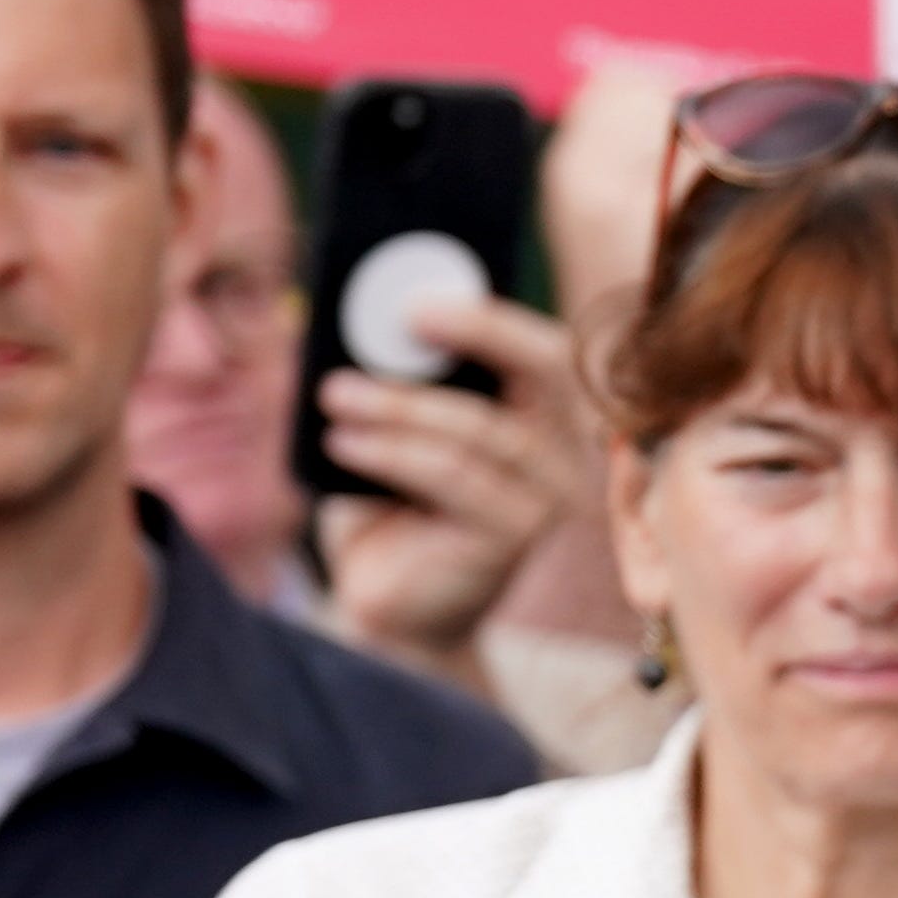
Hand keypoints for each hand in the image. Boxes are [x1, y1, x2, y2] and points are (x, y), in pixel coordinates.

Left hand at [315, 292, 598, 681]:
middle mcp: (563, 452)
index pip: (546, 349)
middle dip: (479, 334)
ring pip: (485, 430)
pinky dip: (393, 453)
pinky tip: (343, 442)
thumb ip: (404, 380)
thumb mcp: (398, 430)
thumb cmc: (390, 504)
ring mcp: (547, 498)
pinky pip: (456, 478)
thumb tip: (361, 317)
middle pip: (543, 374)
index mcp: (543, 414)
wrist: (389, 600)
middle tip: (403, 317)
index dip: (494, 317)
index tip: (422, 297)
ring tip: (334, 393)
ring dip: (402, 404)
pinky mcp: (515, 537)